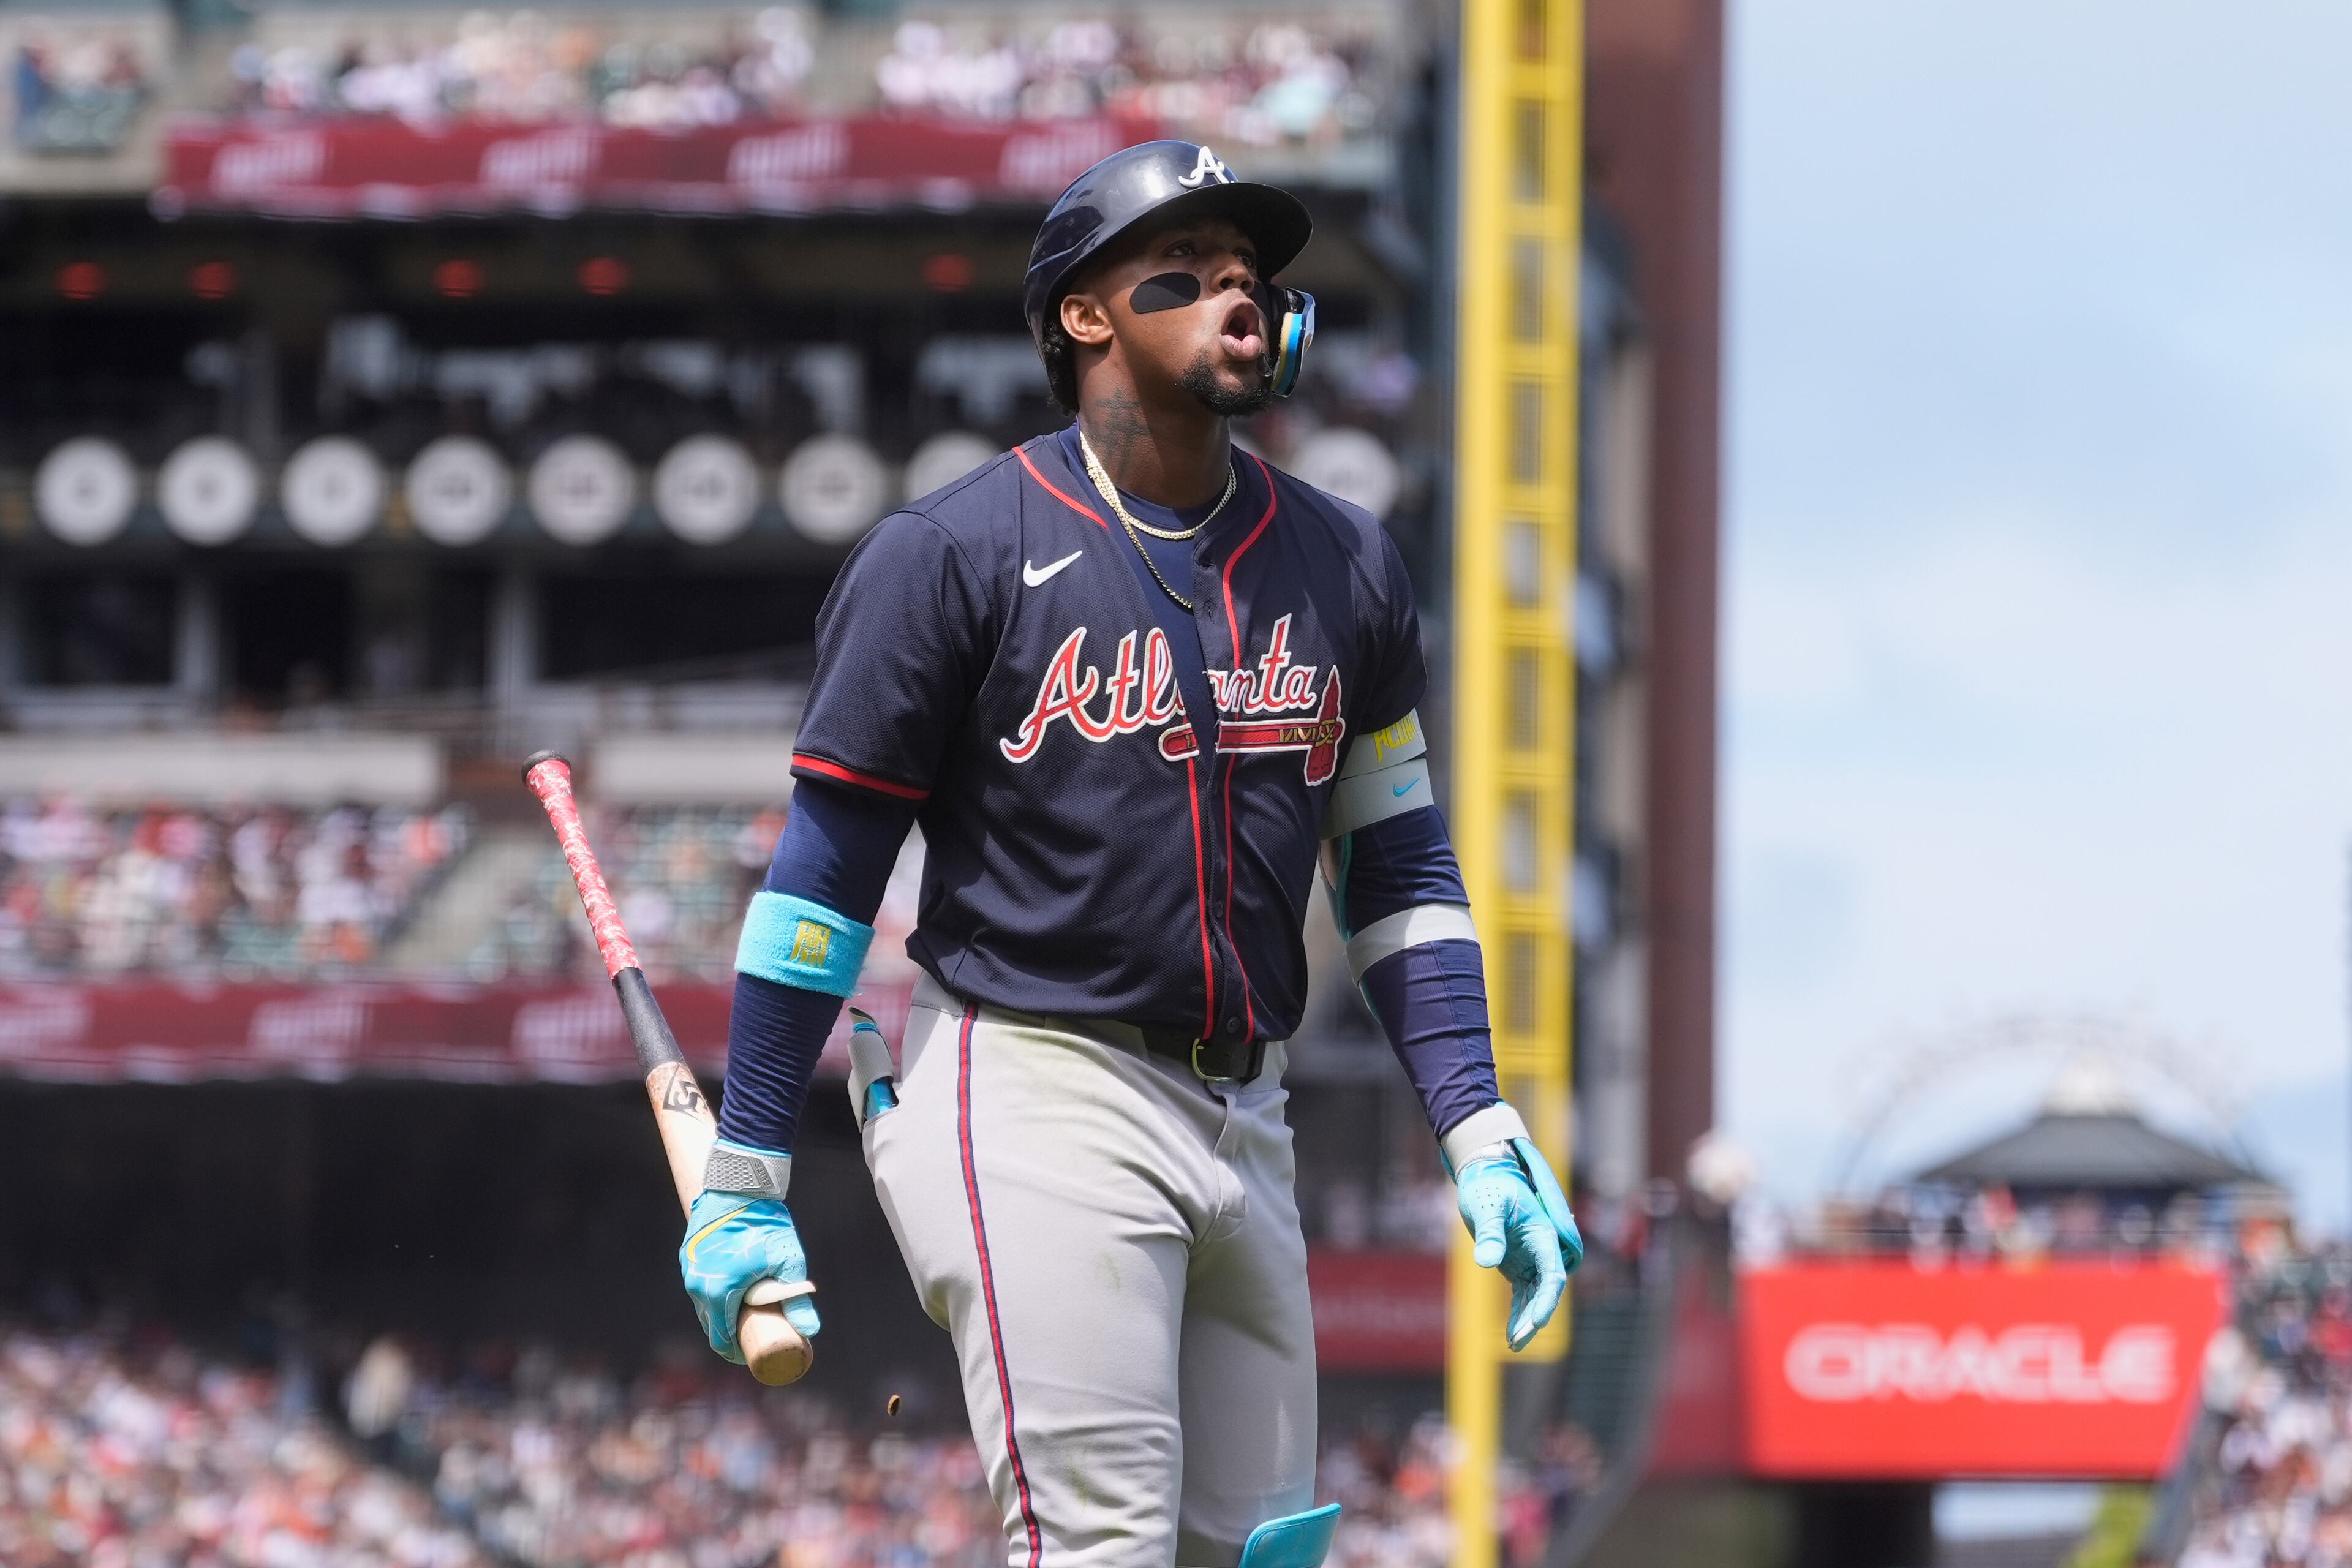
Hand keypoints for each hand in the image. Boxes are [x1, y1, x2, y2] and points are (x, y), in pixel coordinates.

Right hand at [679, 1188, 820, 1362]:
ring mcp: (689, 1270)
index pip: (722, 1339)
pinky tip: (732, 1296)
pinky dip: (714, 1296)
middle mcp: (697, 1285)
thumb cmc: (763, 1222)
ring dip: (722, 1315)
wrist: (738, 1185)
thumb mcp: (787, 1260)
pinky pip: (700, 1286)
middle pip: (712, 1325)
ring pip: (704, 1305)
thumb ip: (797, 1299)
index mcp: (717, 1292)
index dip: (737, 1353)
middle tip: (755, 1337)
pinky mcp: (688, 1256)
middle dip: (731, 1335)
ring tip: (746, 1318)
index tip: (754, 1355)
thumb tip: (811, 1330)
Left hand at [1454, 1138, 1584, 1350]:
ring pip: (1535, 1296)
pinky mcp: (1517, 1266)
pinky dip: (1518, 1313)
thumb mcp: (1487, 1207)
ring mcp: (1530, 1260)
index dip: (1548, 1299)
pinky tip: (1511, 1337)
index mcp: (1544, 1236)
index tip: (1538, 1321)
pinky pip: (1522, 1295)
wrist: (1485, 1177)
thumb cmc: (1489, 1186)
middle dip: (1535, 1316)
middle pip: (1546, 1291)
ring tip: (1514, 1345)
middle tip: (1518, 1340)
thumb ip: (1490, 1233)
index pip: (1553, 1274)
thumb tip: (1486, 1262)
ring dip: (1526, 1320)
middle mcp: (1542, 1251)